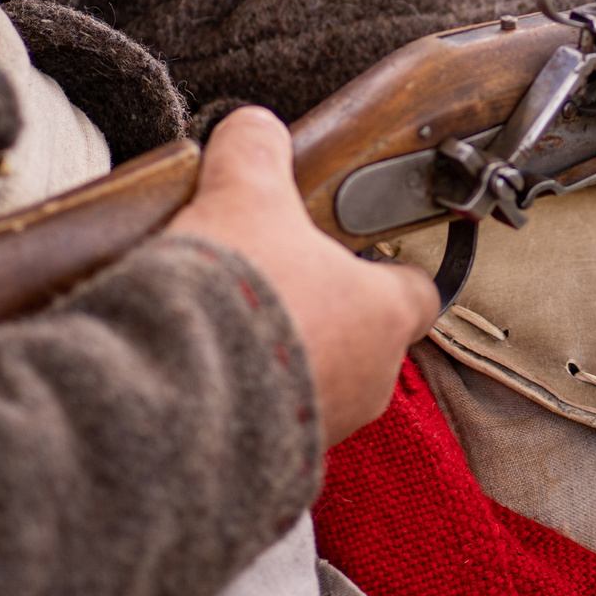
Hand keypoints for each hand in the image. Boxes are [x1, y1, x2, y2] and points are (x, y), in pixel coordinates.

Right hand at [166, 107, 439, 444]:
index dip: (393, 265)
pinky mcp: (272, 467)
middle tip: (270, 280)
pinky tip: (199, 372)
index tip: (372, 253)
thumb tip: (256, 129)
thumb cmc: (236, 297)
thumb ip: (258, 152)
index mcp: (382, 314)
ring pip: (316, 385)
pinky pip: (268, 427)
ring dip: (279, 358)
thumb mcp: (245, 196)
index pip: (419, 289)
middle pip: (362, 338)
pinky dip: (241, 401)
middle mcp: (368, 381)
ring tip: (222, 326)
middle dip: (319, 311)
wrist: (177, 398)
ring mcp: (323, 430)